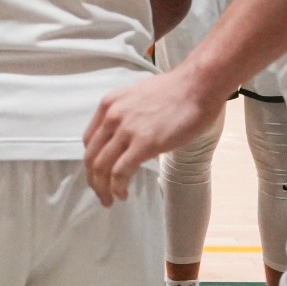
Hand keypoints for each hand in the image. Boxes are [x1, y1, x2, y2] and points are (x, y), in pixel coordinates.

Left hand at [82, 65, 222, 204]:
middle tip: (101, 193)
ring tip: (109, 200)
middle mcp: (112, 116)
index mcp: (109, 104)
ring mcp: (126, 130)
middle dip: (93, 180)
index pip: (89, 140)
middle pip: (91, 157)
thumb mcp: (138, 97)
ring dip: (102, 189)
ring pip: (102, 168)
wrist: (197, 85)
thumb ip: (128, 115)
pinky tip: (123, 195)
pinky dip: (117, 188)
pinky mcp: (144, 143)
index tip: (99, 174)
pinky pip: (120, 173)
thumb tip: (130, 135)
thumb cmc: (176, 90)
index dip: (92, 161)